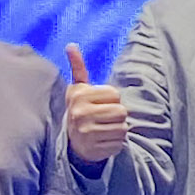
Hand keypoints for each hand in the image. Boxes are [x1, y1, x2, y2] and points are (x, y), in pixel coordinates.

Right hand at [63, 43, 129, 164]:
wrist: (71, 142)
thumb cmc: (80, 110)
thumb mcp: (78, 89)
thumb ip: (78, 67)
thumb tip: (71, 45)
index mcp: (79, 95)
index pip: (115, 94)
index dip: (112, 100)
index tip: (99, 105)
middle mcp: (80, 113)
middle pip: (121, 112)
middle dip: (117, 116)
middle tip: (103, 119)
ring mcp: (86, 133)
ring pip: (123, 129)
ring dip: (117, 130)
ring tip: (103, 130)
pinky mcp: (94, 150)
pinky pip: (119, 144)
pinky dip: (115, 143)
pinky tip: (103, 141)